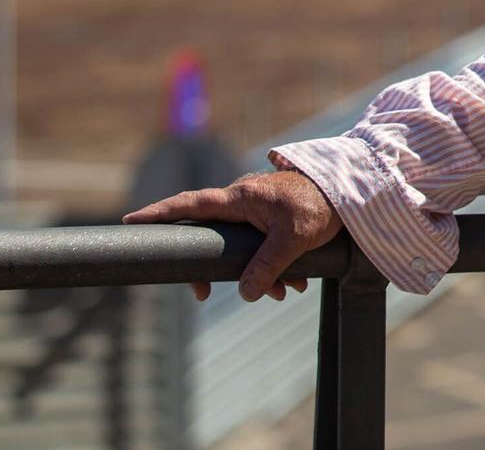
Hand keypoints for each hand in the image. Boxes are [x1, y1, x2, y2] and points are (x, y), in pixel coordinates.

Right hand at [124, 169, 343, 302]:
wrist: (355, 190)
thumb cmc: (322, 204)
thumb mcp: (293, 238)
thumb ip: (268, 266)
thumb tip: (247, 294)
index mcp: (241, 196)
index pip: (191, 204)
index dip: (160, 213)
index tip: (130, 221)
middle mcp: (243, 200)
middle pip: (211, 237)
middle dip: (213, 271)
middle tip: (205, 294)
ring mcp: (257, 209)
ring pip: (241, 249)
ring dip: (258, 275)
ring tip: (283, 293)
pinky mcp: (273, 219)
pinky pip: (261, 248)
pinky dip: (274, 269)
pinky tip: (294, 285)